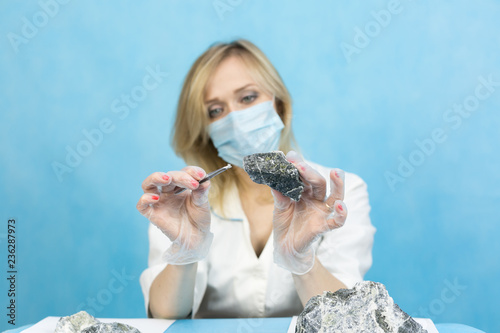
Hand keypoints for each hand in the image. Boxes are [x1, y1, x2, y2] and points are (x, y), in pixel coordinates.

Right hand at [136, 166, 212, 263]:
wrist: (196, 239)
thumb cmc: (198, 219)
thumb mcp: (203, 204)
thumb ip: (202, 191)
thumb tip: (204, 179)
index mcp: (180, 186)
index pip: (183, 172)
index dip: (191, 171)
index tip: (202, 176)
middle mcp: (168, 192)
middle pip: (168, 176)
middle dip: (180, 177)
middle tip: (193, 183)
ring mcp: (159, 202)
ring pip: (149, 185)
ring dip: (155, 177)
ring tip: (167, 178)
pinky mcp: (153, 214)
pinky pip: (142, 205)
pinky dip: (145, 199)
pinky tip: (156, 198)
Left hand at [272, 151, 346, 274]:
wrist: (285, 246)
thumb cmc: (285, 223)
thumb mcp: (279, 207)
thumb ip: (279, 194)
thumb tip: (274, 178)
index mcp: (305, 192)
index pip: (305, 176)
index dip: (299, 166)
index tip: (290, 156)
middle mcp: (316, 199)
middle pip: (319, 182)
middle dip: (310, 172)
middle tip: (299, 165)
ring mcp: (321, 212)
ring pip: (334, 196)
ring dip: (337, 184)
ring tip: (336, 172)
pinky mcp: (323, 226)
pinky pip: (336, 221)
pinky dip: (341, 214)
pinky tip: (341, 205)